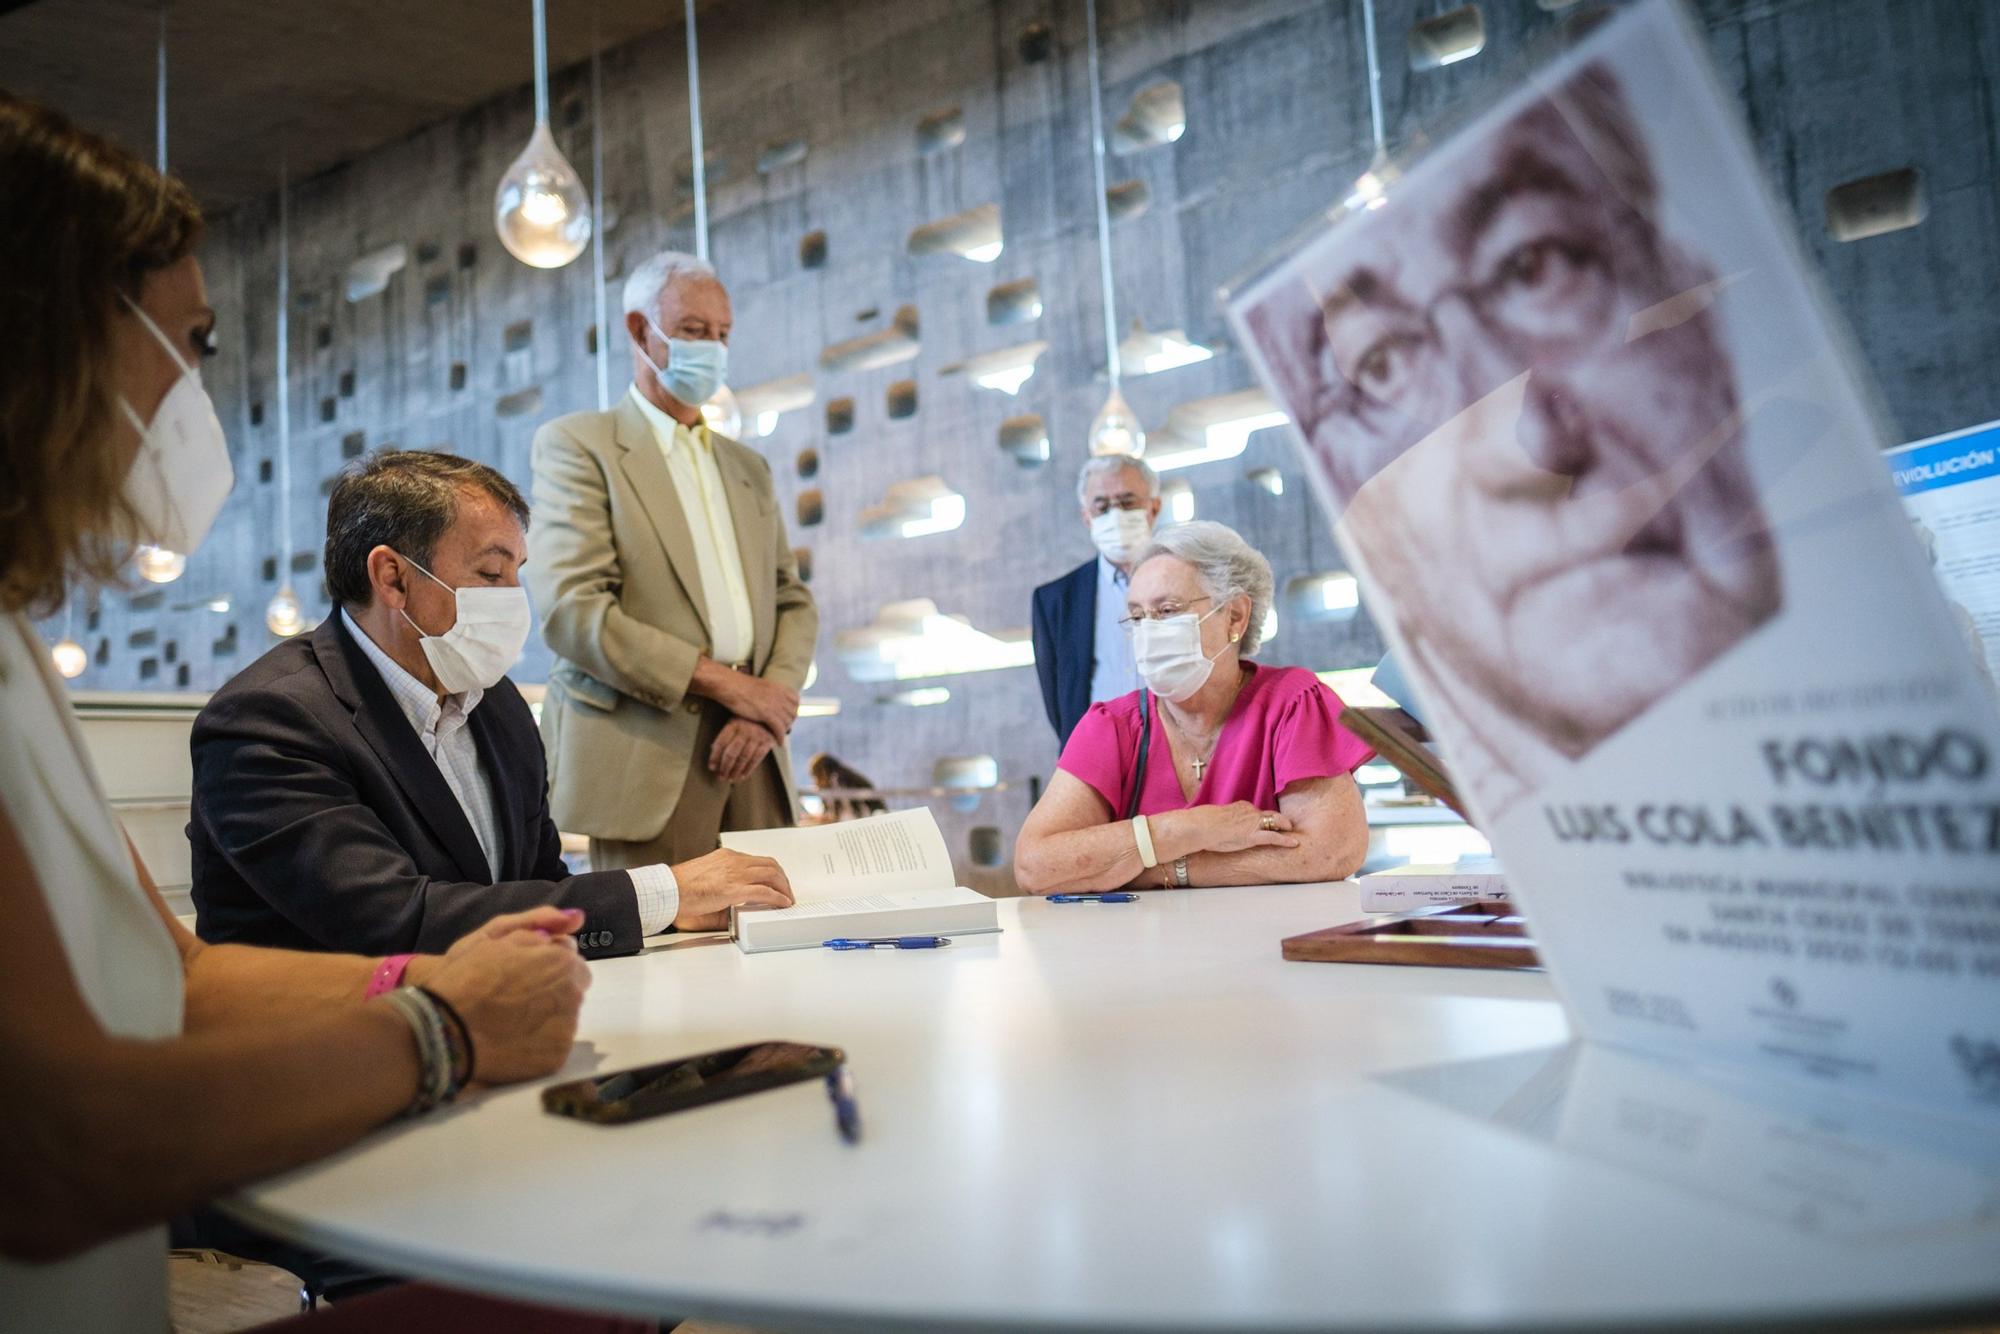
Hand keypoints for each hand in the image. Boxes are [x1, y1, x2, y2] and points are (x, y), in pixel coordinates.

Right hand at [425, 908, 592, 1082]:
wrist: (444, 1029)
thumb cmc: (466, 980)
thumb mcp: (496, 938)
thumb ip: (538, 927)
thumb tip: (572, 920)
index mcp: (562, 961)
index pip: (572, 963)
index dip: (548, 968)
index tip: (524, 977)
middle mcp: (572, 994)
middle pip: (573, 990)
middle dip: (553, 991)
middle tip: (516, 1000)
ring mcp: (566, 1028)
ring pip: (565, 1018)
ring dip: (547, 1017)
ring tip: (511, 1021)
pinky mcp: (557, 1057)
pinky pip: (555, 1046)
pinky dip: (540, 1044)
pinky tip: (513, 1041)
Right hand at [671, 847, 794, 930]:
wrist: (668, 890)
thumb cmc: (679, 888)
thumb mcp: (706, 880)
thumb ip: (722, 887)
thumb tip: (734, 904)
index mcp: (726, 857)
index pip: (756, 860)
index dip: (771, 871)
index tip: (776, 882)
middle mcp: (734, 861)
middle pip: (770, 864)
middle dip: (782, 878)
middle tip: (786, 891)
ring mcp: (735, 874)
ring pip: (772, 875)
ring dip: (784, 887)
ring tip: (787, 899)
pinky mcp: (734, 889)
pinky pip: (765, 891)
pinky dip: (778, 897)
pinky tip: (782, 903)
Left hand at [708, 717, 776, 782]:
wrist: (770, 715)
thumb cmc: (748, 720)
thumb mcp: (734, 722)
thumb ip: (725, 735)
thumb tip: (713, 750)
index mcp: (734, 724)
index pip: (721, 743)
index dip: (714, 757)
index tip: (712, 767)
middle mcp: (745, 730)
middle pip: (732, 753)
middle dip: (725, 767)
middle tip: (721, 776)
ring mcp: (757, 736)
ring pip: (743, 758)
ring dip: (736, 771)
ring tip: (730, 778)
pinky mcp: (767, 743)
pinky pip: (756, 759)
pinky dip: (749, 770)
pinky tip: (742, 776)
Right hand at [717, 672, 799, 737]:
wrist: (729, 685)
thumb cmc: (739, 685)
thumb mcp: (761, 686)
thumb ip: (770, 692)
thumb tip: (772, 699)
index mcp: (779, 686)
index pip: (795, 700)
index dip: (793, 710)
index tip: (788, 717)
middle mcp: (780, 695)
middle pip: (793, 712)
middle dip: (789, 722)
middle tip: (783, 728)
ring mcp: (774, 704)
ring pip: (787, 722)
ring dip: (784, 731)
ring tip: (779, 736)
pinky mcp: (767, 714)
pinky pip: (779, 729)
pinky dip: (780, 737)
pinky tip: (778, 743)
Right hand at [1196, 802, 1297, 854]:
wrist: (1201, 826)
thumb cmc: (1202, 824)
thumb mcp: (1214, 818)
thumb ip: (1221, 820)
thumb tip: (1217, 826)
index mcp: (1240, 806)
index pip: (1255, 811)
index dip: (1262, 817)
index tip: (1265, 821)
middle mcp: (1250, 812)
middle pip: (1270, 814)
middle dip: (1280, 819)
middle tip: (1287, 825)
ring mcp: (1253, 823)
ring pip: (1276, 823)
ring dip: (1285, 827)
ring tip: (1292, 833)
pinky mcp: (1254, 836)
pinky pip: (1274, 837)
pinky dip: (1286, 840)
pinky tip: (1294, 843)